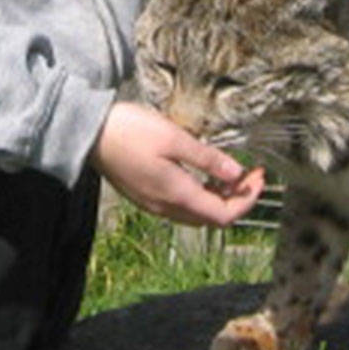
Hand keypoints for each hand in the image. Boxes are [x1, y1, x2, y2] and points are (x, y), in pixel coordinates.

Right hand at [90, 102, 265, 226]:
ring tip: (229, 173)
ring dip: (217, 198)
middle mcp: (165, 208)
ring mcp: (152, 205)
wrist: (89, 134)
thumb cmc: (130, 131)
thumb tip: (237, 173)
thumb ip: (208, 159)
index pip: (224, 214)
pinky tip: (201, 174)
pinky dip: (199, 195)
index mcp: (177, 195)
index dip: (248, 199)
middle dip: (237, 199)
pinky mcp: (144, 197)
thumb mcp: (175, 138)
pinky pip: (179, 206)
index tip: (259, 176)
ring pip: (196, 214)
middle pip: (212, 218)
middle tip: (250, 173)